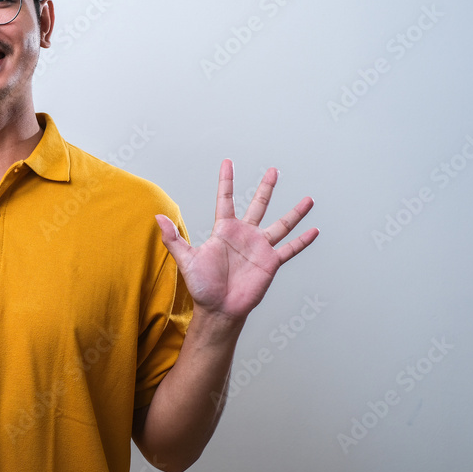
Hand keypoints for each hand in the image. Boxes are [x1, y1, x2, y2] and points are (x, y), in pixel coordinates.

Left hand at [156, 159, 317, 328]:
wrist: (219, 309)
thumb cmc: (202, 286)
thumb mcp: (186, 260)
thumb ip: (173, 239)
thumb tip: (158, 218)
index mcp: (224, 231)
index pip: (225, 200)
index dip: (226, 181)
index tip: (228, 163)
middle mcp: (244, 235)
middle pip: (258, 205)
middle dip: (266, 188)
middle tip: (273, 170)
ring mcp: (259, 248)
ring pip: (281, 224)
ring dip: (294, 213)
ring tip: (308, 199)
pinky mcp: (270, 262)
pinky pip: (289, 249)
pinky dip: (302, 241)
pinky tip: (314, 230)